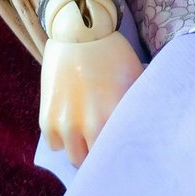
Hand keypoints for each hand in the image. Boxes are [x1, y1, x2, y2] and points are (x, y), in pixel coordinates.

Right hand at [39, 31, 143, 165]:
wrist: (79, 33)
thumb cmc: (113, 55)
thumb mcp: (135, 79)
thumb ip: (137, 108)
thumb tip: (147, 130)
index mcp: (114, 117)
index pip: (120, 154)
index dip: (124, 156)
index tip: (127, 155)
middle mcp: (89, 126)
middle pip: (97, 162)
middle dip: (103, 157)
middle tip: (107, 148)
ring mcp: (65, 124)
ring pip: (74, 158)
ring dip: (82, 150)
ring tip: (88, 139)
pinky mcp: (47, 118)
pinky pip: (54, 144)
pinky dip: (62, 139)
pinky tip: (71, 126)